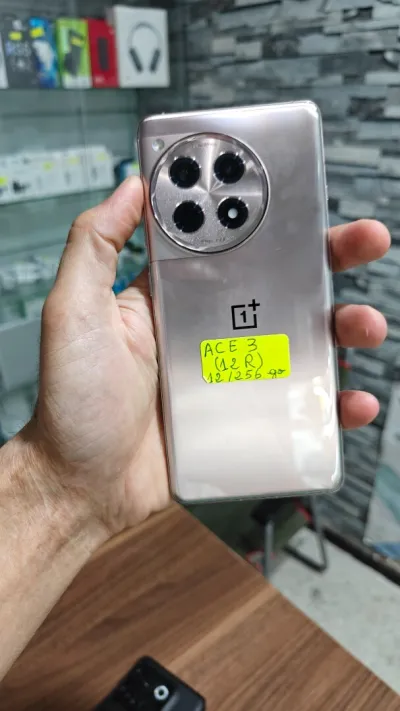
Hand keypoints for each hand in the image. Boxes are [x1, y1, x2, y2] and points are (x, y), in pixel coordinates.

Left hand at [27, 178, 389, 535]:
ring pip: (305, 340)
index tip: (303, 195)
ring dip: (345, 327)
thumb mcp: (75, 311)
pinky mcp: (246, 417)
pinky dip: (334, 402)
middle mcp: (212, 327)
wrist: (86, 484)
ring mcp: (234, 373)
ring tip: (365, 325)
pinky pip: (301, 404)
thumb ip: (95, 246)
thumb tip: (131, 186)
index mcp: (178, 295)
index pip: (232, 243)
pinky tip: (352, 401)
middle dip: (329, 260)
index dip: (270, 217)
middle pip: (284, 284)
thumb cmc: (74, 401)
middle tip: (365, 241)